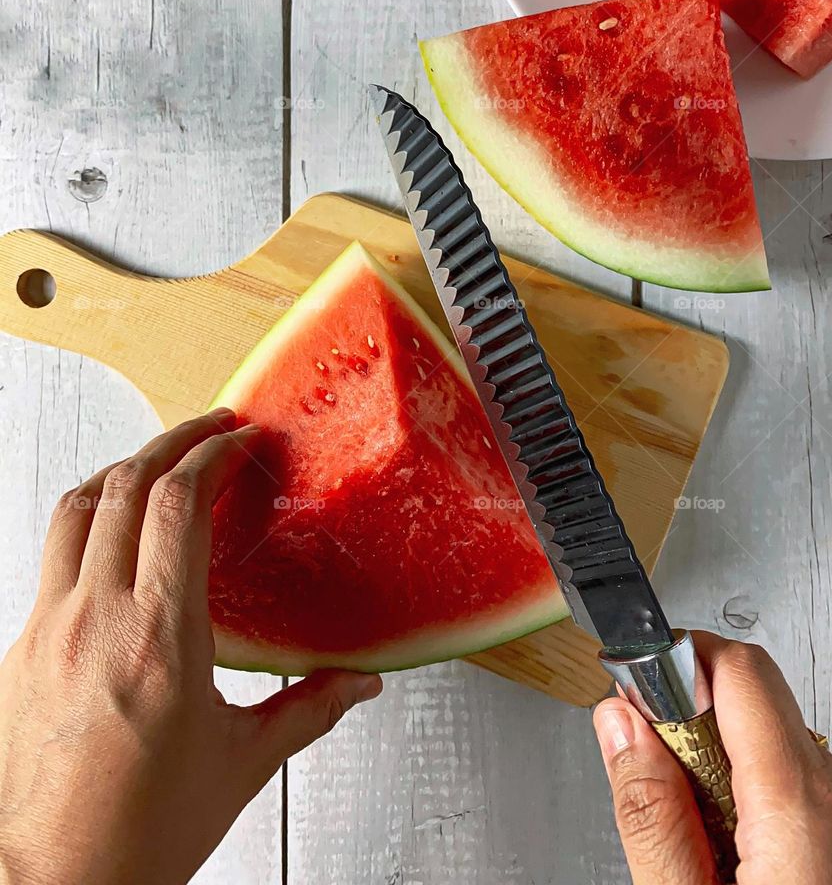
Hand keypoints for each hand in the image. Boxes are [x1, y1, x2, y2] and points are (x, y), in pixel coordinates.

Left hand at [0, 410, 381, 884]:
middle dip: (173, 440)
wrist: (51, 884)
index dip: (211, 453)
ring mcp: (51, 628)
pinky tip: (117, 537)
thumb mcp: (241, 765)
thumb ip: (309, 710)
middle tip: (211, 428)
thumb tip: (361, 684)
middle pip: (127, 484)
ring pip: (77, 507)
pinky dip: (89, 519)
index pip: (180, 503)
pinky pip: (54, 554)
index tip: (240, 439)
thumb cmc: (138, 834)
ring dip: (123, 470)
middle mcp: (98, 618)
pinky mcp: (22, 648)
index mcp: (161, 638)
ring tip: (159, 463)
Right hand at [593, 631, 831, 884]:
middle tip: (673, 826)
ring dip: (738, 794)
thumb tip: (619, 722)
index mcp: (809, 811)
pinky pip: (822, 800)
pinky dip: (780, 821)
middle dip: (697, 752)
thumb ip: (650, 811)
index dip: (677, 665)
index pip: (739, 670)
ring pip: (786, 761)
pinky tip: (764, 884)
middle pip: (757, 718)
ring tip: (723, 877)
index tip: (636, 694)